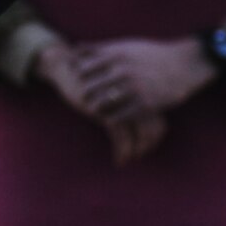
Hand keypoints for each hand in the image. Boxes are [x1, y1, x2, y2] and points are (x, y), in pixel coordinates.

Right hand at [34, 41, 167, 166]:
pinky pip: (121, 136)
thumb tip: (133, 113)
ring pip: (141, 132)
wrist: (67, 64)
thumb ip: (121, 95)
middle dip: (150, 143)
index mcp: (139, 88)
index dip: (156, 134)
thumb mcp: (109, 83)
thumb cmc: (88, 74)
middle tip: (141, 155)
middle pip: (153, 125)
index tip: (149, 145)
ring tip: (132, 159)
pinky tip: (120, 161)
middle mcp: (135, 95)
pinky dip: (123, 151)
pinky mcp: (106, 111)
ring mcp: (122, 103)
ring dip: (138, 150)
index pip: (158, 116)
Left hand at [67, 38, 215, 119]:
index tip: (79, 80)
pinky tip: (109, 117)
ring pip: (102, 103)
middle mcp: (123, 71)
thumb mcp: (126, 46)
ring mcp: (134, 88)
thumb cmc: (151, 54)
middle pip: (89, 88)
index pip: (83, 68)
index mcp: (117, 55)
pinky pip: (118, 116)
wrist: (184, 65)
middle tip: (84, 98)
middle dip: (85, 94)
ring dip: (96, 107)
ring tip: (95, 108)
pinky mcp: (145, 104)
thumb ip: (100, 50)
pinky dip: (110, 118)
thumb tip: (75, 49)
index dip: (78, 77)